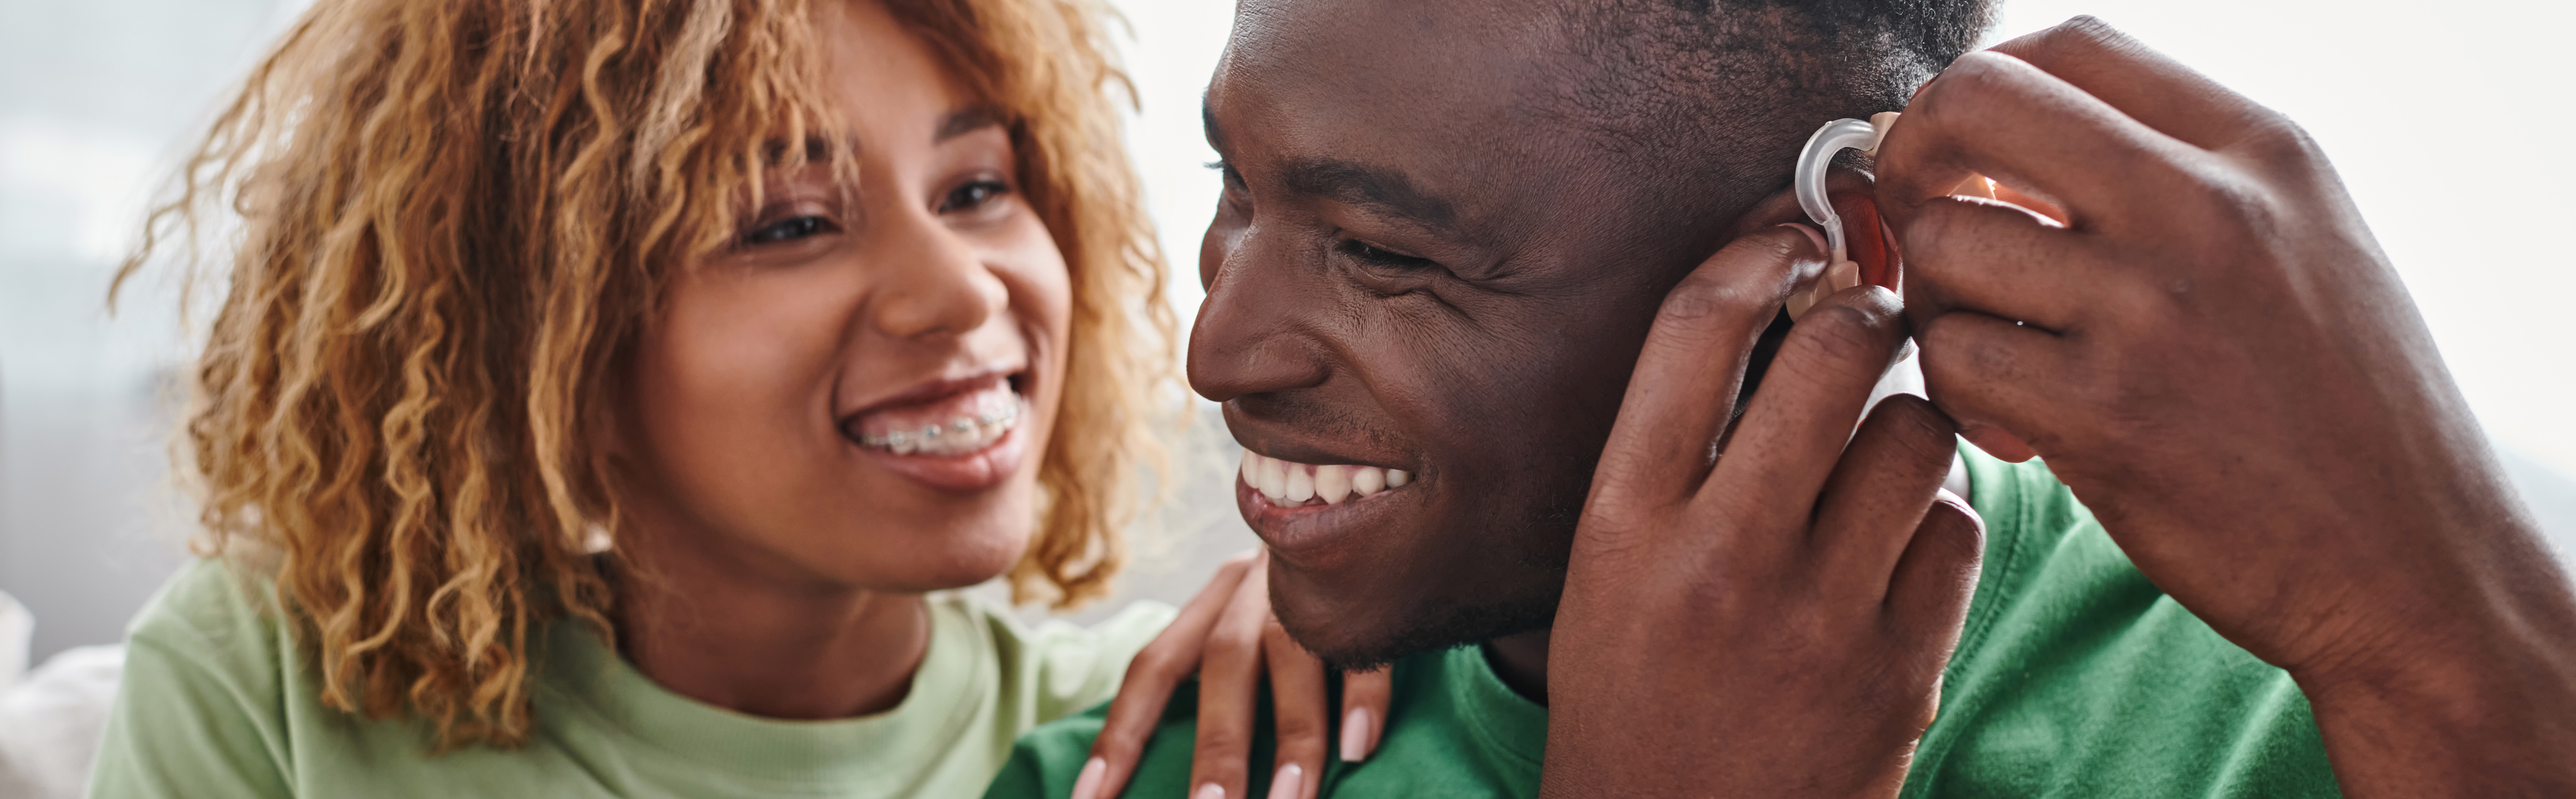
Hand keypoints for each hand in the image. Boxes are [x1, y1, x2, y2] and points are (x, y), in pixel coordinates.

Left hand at [1081, 549, 1392, 798]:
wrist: (1361, 497)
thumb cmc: (1299, 594)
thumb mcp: (1245, 620)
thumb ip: (1216, 682)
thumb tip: (1197, 772)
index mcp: (1213, 600)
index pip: (1153, 667)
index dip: (1120, 734)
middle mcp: (1254, 586)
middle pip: (1225, 662)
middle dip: (1219, 746)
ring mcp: (1313, 585)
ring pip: (1293, 656)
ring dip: (1293, 737)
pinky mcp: (1372, 588)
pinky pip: (1366, 645)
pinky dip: (1361, 698)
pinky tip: (1358, 750)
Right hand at [1539, 227, 1984, 797]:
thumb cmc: (1637, 691)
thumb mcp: (1612, 565)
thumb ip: (1678, 451)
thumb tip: (1782, 309)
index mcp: (1624, 523)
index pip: (1695, 329)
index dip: (1758, 249)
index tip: (1792, 236)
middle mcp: (1717, 559)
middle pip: (1833, 356)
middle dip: (1866, 314)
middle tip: (1870, 319)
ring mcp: (1816, 618)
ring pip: (1915, 435)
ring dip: (1908, 423)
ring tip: (1879, 454)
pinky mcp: (1899, 672)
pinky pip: (1955, 533)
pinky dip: (1934, 525)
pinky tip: (1896, 553)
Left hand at [1877, 17, 2575, 795]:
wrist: (2407, 561)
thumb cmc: (2343, 409)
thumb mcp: (2302, 240)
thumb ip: (2182, 173)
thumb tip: (2023, 141)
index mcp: (2258, 153)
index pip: (2069, 46)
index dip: (1984, 91)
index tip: (1971, 159)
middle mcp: (2203, 209)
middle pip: (1978, 104)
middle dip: (1917, 159)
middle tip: (1930, 232)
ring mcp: (2148, 310)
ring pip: (1944, 242)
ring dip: (1937, 302)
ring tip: (1994, 356)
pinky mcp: (2103, 413)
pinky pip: (1952, 358)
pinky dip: (1955, 393)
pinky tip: (2016, 428)